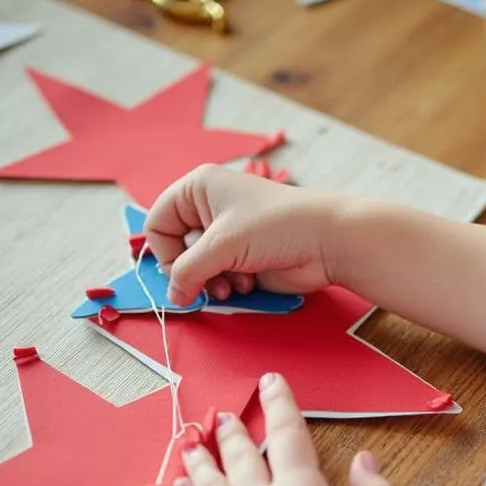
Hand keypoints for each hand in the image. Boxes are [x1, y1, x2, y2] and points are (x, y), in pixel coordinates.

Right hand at [144, 164, 351, 306]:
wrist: (327, 242)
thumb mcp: (221, 245)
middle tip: (210, 281)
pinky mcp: (244, 257)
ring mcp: (229, 235)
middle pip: (177, 249)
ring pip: (199, 268)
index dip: (164, 252)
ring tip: (233, 284)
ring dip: (213, 281)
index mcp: (198, 188)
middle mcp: (210, 208)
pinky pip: (220, 278)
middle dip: (194, 270)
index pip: (158, 223)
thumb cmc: (276, 226)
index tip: (179, 272)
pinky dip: (229, 285)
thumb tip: (172, 296)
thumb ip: (187, 272)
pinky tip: (248, 283)